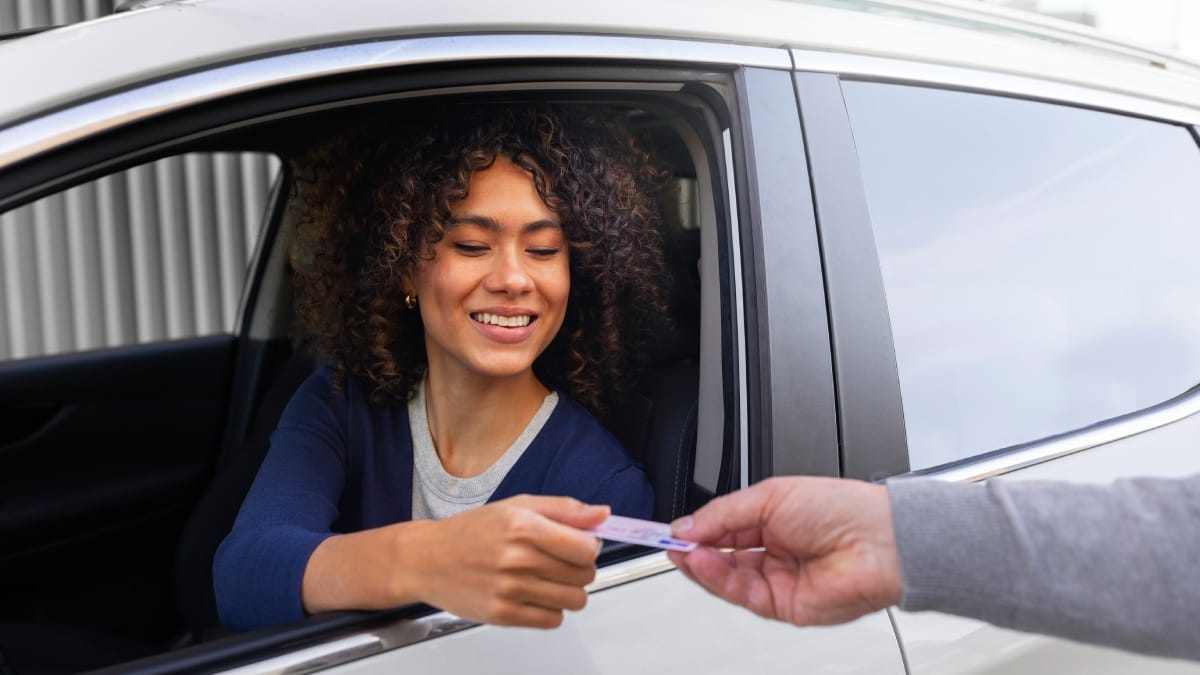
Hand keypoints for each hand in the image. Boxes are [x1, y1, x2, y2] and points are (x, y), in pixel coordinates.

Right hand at [405, 495, 607, 627]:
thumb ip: (563, 510)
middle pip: (583, 575)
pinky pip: (552, 620)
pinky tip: (534, 595)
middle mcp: (517, 558)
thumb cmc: (471, 532)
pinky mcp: (503, 615)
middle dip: (578, 568)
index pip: (586, 547)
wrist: (427, 560)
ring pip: (573, 600)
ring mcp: (510, 590)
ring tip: (547, 579)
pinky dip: (550, 610)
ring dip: (568, 591)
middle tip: (558, 561)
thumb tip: (602, 514)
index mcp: (523, 526)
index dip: (588, 546)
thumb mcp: (517, 506)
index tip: (578, 544)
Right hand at [667, 477, 900, 625]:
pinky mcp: (783, 606)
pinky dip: (716, 579)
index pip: (724, 528)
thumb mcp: (770, 496)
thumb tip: (688, 526)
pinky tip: (702, 563)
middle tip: (668, 542)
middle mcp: (775, 550)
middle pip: (721, 556)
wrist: (878, 542)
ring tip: (683, 552)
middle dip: (693, 549)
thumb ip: (723, 514)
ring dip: (700, 565)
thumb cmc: (842, 509)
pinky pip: (741, 595)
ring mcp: (778, 580)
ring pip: (726, 578)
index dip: (696, 529)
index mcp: (774, 519)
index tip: (670, 529)